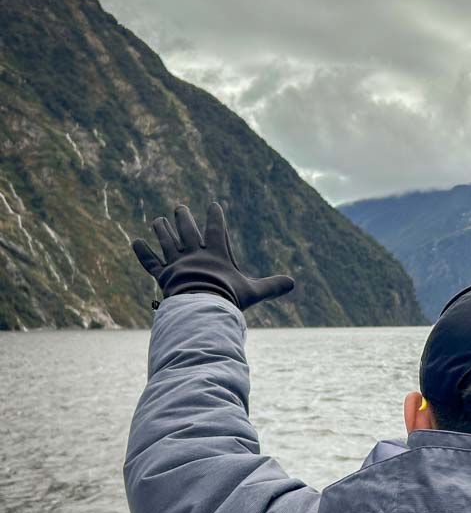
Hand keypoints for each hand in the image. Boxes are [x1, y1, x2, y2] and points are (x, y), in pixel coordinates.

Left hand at [133, 202, 294, 310]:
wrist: (201, 307)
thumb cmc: (229, 299)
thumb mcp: (254, 292)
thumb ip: (272, 286)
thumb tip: (293, 283)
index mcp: (216, 254)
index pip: (215, 229)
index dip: (214, 216)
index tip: (213, 205)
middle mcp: (194, 254)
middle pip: (188, 231)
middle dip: (184, 218)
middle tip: (180, 207)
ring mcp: (177, 263)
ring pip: (167, 242)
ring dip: (162, 230)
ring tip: (158, 220)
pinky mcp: (162, 275)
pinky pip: (150, 261)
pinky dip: (142, 252)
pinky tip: (135, 241)